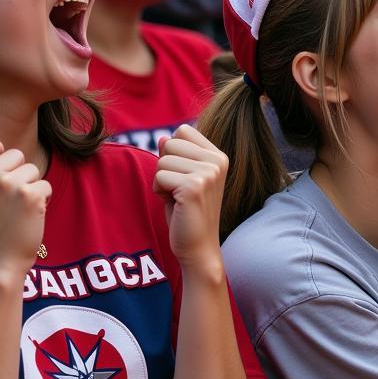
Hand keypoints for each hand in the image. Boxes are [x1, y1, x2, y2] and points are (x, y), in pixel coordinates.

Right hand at [0, 139, 50, 280]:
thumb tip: (3, 149)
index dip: (3, 160)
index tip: (0, 180)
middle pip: (17, 154)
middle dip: (20, 174)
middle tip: (10, 201)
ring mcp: (7, 183)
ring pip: (33, 170)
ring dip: (32, 187)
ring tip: (18, 210)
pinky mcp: (30, 193)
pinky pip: (46, 185)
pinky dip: (43, 199)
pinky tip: (29, 216)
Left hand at [155, 125, 228, 268]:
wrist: (198, 247)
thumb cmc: (188, 213)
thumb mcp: (182, 178)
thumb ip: (175, 156)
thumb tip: (162, 137)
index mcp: (218, 156)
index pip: (183, 131)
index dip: (173, 152)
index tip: (182, 175)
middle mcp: (217, 161)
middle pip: (170, 143)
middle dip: (165, 167)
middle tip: (178, 190)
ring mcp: (208, 173)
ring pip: (162, 160)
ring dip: (161, 181)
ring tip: (177, 198)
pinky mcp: (194, 187)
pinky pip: (159, 176)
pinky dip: (159, 191)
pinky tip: (174, 205)